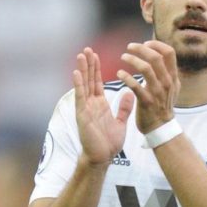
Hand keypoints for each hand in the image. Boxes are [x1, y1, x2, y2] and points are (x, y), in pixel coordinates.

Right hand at [73, 48, 134, 164]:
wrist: (102, 157)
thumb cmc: (109, 142)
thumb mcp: (120, 122)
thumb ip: (124, 107)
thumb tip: (130, 93)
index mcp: (100, 104)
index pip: (97, 82)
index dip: (96, 69)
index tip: (95, 55)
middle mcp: (91, 104)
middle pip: (89, 80)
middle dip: (88, 64)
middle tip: (87, 49)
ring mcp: (85, 108)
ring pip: (83, 85)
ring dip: (82, 70)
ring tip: (81, 55)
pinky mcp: (82, 115)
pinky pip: (80, 97)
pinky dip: (78, 85)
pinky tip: (76, 73)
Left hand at [117, 40, 179, 133]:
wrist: (161, 127)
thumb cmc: (162, 104)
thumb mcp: (171, 86)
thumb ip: (167, 71)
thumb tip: (159, 54)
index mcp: (173, 76)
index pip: (169, 52)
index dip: (156, 44)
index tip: (145, 43)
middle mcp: (167, 82)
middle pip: (156, 57)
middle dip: (141, 48)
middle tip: (129, 46)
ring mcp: (158, 92)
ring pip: (146, 68)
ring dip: (132, 59)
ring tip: (123, 56)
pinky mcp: (147, 101)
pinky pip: (135, 85)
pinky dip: (126, 77)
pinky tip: (119, 73)